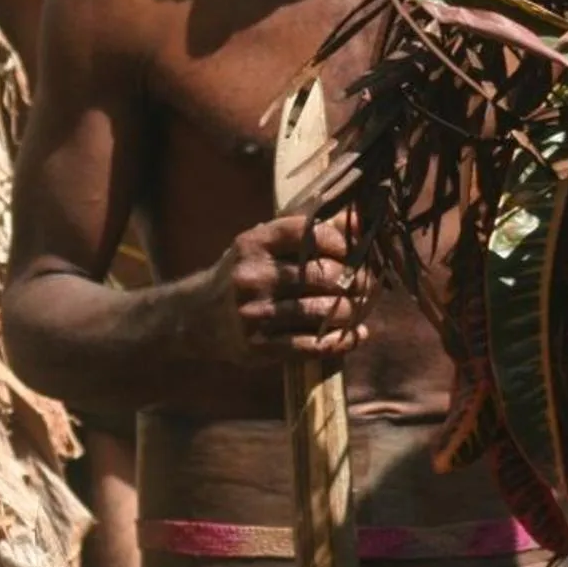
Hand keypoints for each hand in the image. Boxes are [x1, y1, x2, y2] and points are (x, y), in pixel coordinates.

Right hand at [199, 211, 371, 362]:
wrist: (197, 316)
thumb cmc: (247, 272)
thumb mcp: (267, 244)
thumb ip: (312, 230)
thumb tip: (362, 220)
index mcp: (255, 243)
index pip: (313, 234)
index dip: (345, 244)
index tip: (357, 254)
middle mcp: (252, 276)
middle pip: (326, 276)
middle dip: (357, 281)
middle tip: (370, 284)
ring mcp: (254, 313)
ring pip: (323, 312)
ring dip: (353, 312)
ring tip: (361, 308)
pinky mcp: (258, 347)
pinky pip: (312, 345)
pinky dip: (342, 341)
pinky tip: (357, 336)